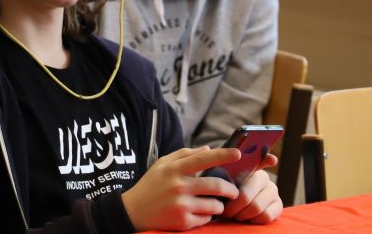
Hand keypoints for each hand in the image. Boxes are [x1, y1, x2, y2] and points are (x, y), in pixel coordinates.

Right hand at [122, 146, 242, 231]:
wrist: (133, 212)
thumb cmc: (150, 185)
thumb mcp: (162, 164)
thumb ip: (184, 154)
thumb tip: (208, 149)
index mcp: (175, 169)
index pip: (203, 159)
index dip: (222, 155)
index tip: (238, 153)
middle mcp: (179, 186)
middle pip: (216, 185)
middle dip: (230, 189)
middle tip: (233, 191)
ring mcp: (181, 205)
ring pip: (215, 205)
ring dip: (219, 205)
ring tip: (215, 204)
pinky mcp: (182, 222)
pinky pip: (206, 219)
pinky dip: (207, 216)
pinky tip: (200, 213)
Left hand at [220, 154, 282, 223]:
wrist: (227, 208)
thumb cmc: (220, 191)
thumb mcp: (215, 179)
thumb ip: (214, 166)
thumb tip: (207, 149)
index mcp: (249, 167)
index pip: (262, 158)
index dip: (267, 158)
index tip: (271, 160)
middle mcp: (264, 177)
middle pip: (249, 191)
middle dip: (235, 204)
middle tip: (226, 211)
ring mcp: (273, 191)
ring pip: (256, 206)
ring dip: (242, 214)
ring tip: (234, 215)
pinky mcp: (278, 206)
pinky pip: (266, 215)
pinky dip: (253, 220)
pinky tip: (247, 218)